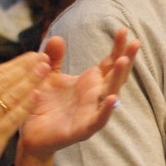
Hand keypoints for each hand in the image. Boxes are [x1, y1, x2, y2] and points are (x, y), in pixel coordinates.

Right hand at [0, 53, 50, 165]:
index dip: (14, 64)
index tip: (31, 55)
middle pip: (5, 82)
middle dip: (27, 68)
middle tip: (44, 58)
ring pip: (11, 98)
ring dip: (31, 82)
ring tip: (46, 70)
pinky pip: (13, 119)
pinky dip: (26, 106)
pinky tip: (38, 94)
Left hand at [14, 28, 139, 165]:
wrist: (30, 135)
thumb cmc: (43, 105)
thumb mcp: (48, 77)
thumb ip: (53, 59)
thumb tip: (58, 37)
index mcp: (90, 83)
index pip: (109, 62)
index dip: (117, 47)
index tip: (124, 30)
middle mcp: (95, 96)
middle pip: (116, 75)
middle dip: (126, 59)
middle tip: (135, 42)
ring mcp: (92, 112)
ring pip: (111, 93)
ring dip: (118, 78)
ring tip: (123, 61)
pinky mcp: (82, 129)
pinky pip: (98, 120)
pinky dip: (106, 110)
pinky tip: (113, 99)